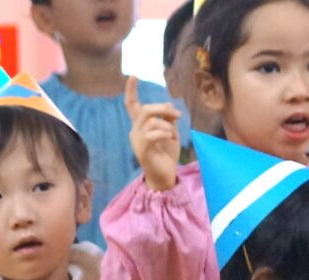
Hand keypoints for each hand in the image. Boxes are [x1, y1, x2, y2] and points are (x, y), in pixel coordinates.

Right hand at [126, 76, 181, 191]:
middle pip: (145, 110)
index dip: (131, 91)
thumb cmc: (167, 154)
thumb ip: (169, 119)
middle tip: (178, 115)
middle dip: (162, 108)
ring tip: (174, 132)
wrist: (165, 176)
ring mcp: (137, 141)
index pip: (132, 105)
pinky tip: (171, 137)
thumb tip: (168, 103)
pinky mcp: (142, 150)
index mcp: (141, 125)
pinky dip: (164, 132)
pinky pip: (152, 134)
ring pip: (150, 120)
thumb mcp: (171, 132)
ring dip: (166, 123)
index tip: (133, 76)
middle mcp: (135, 131)